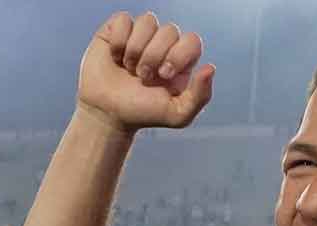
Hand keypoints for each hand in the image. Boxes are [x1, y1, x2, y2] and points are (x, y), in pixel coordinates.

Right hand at [77, 12, 215, 132]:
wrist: (106, 114)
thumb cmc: (141, 114)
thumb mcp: (176, 115)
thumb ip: (200, 96)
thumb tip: (210, 68)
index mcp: (181, 60)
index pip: (192, 41)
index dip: (178, 55)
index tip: (164, 75)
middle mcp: (162, 44)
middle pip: (170, 30)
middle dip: (154, 57)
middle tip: (143, 77)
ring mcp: (140, 35)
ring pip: (148, 21)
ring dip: (136, 49)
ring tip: (129, 68)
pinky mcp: (117, 30)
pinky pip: (124, 20)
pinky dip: (119, 41)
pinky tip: (115, 58)